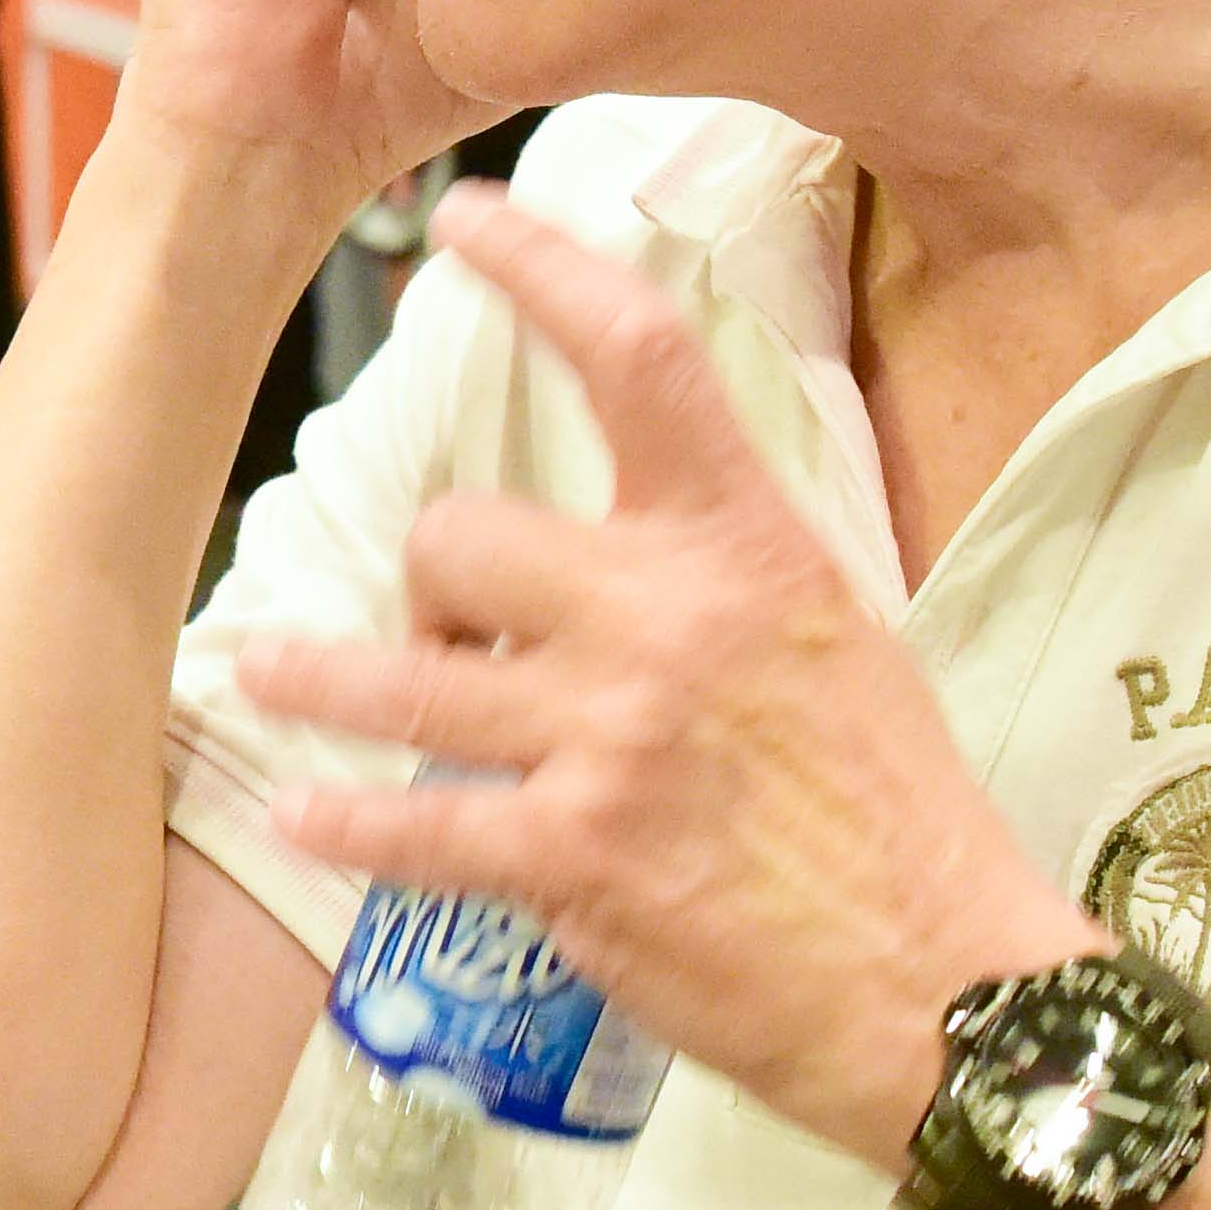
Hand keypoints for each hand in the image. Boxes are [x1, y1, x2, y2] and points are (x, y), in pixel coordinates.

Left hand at [224, 189, 1085, 1156]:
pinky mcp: (571, 860)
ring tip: (264, 669)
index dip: (540, 269)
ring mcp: (613, 741)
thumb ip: (723, 570)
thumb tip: (628, 530)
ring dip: (319, 674)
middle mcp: (671, 622)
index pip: (640, 357)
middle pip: (463, 535)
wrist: (946, 988)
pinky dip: (346, 821)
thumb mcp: (833, 641)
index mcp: (751, 546)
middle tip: (453, 644)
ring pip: (402, 673)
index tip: (462, 221)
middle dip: (434, 584)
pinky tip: (307, 814)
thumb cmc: (893, 816)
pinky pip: (410, 822)